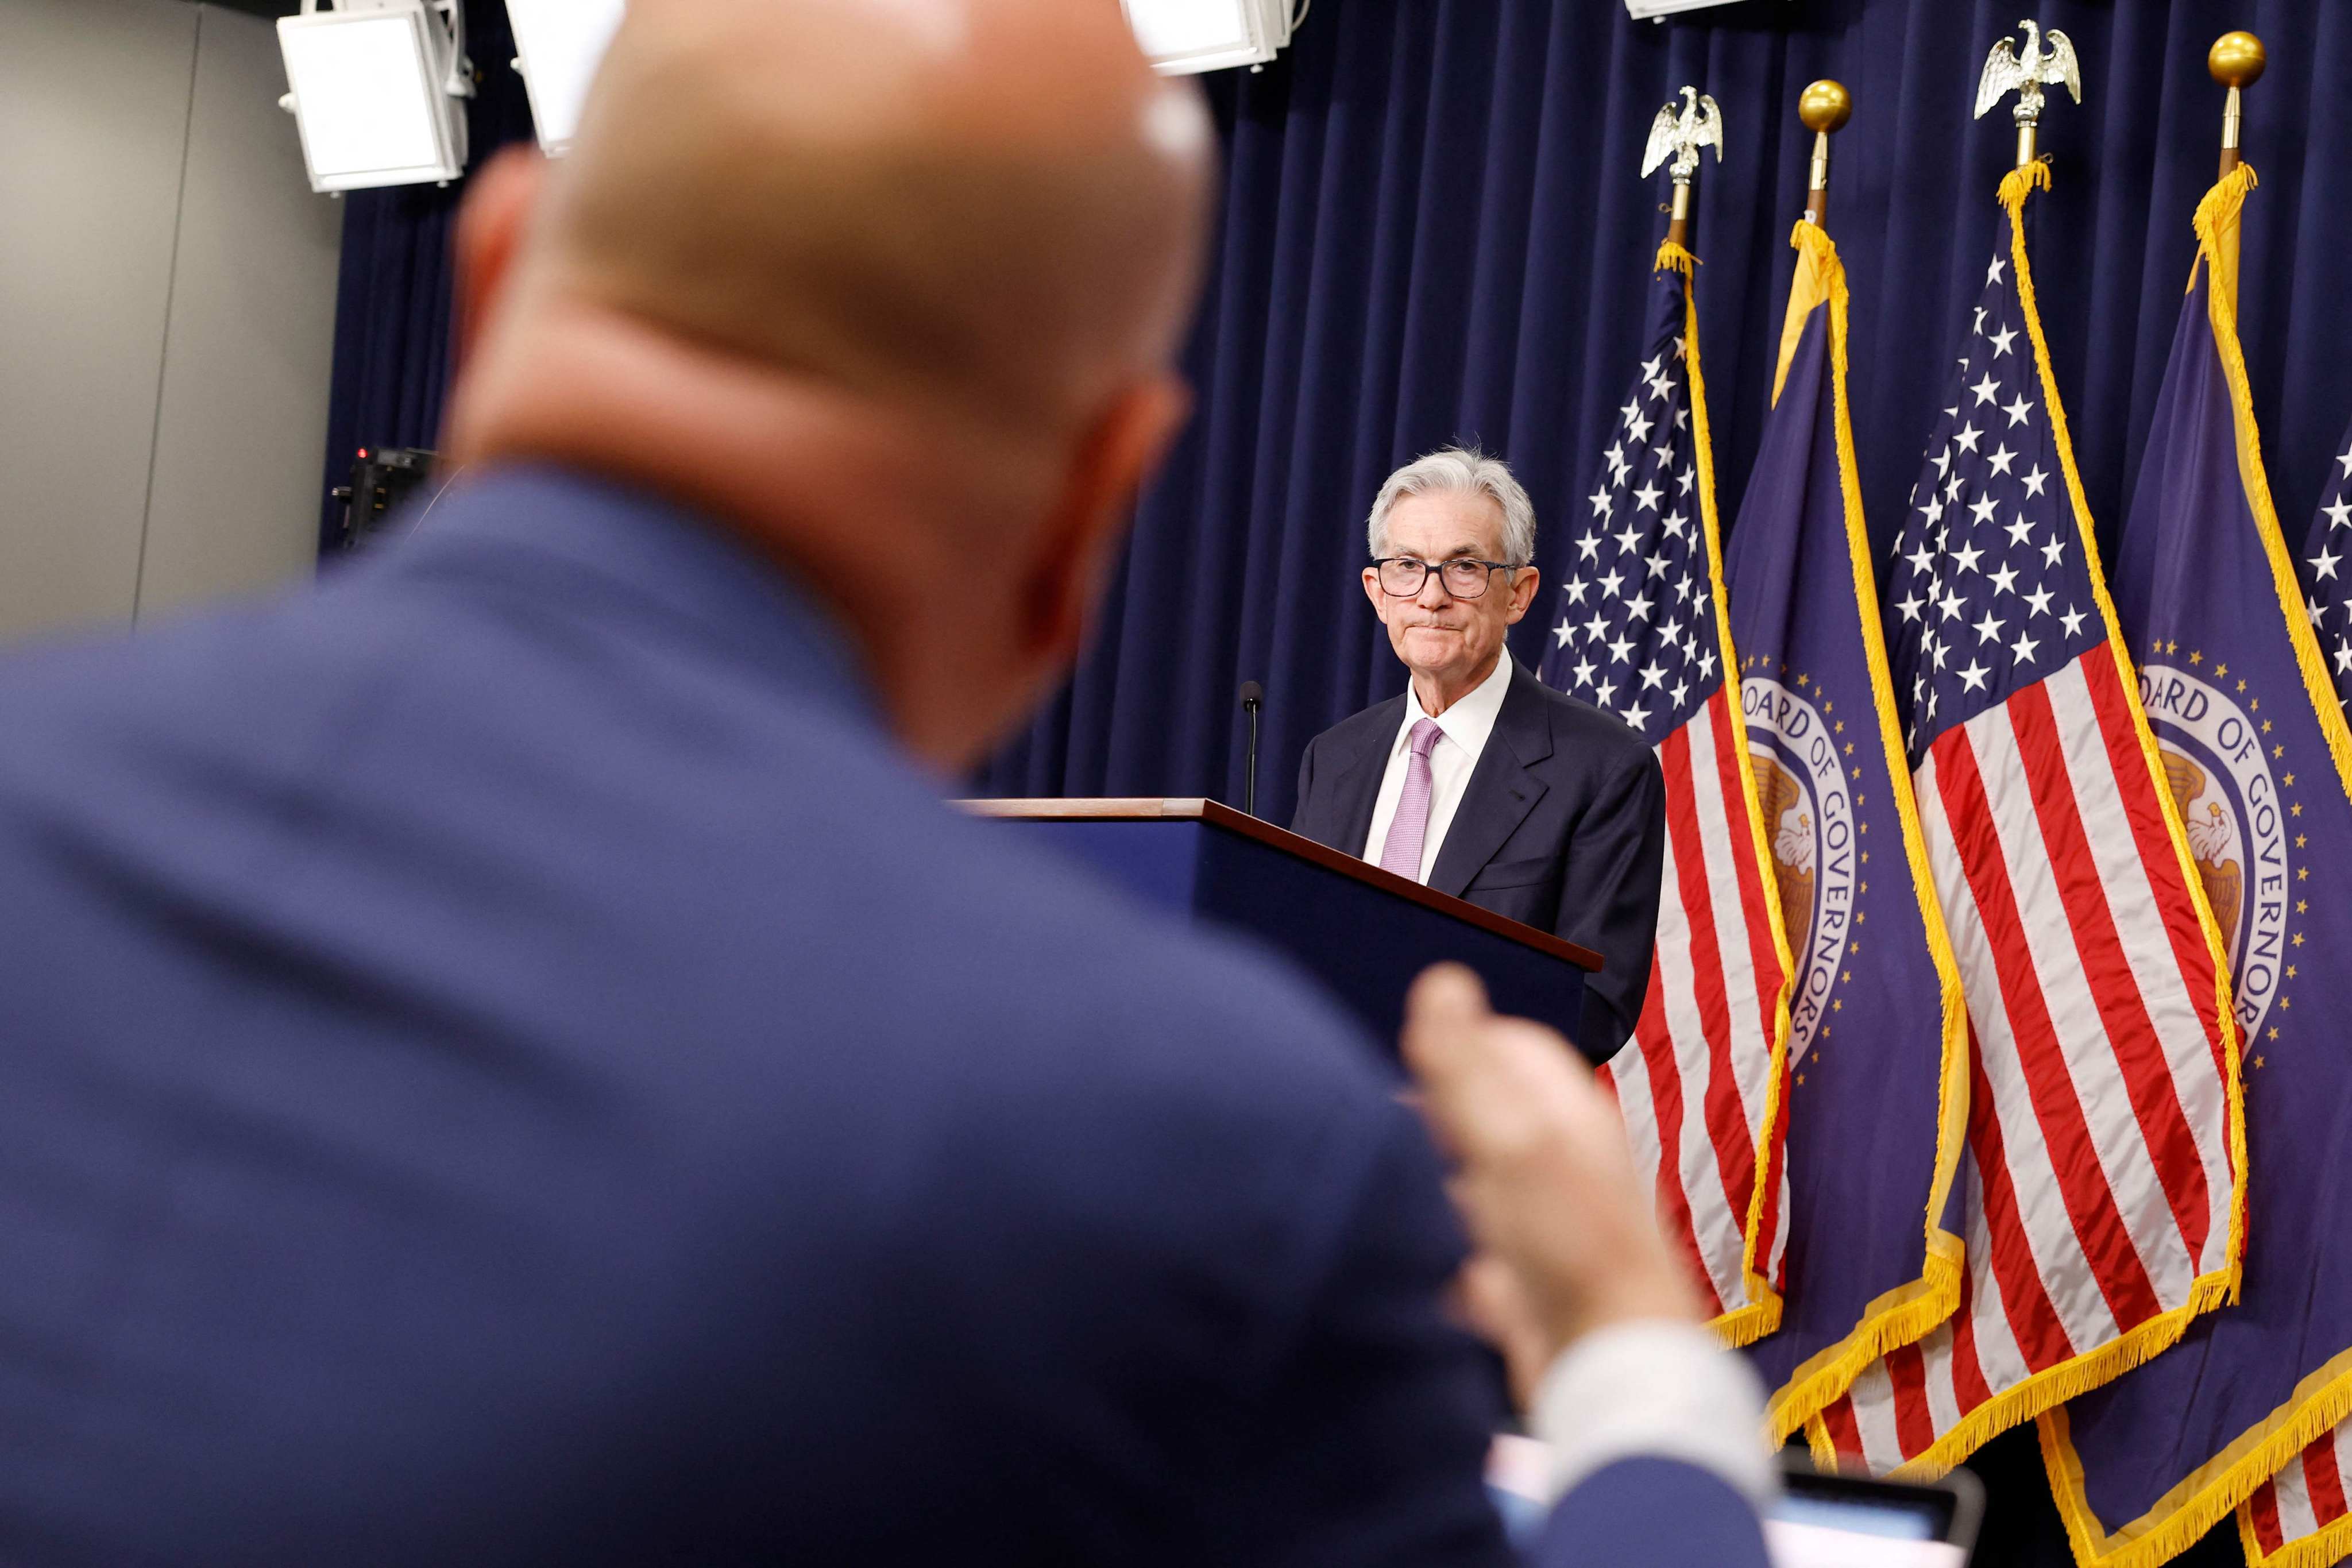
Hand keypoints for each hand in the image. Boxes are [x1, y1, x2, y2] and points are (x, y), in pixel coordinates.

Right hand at [1402, 964, 1701, 1404]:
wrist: (1613, 1370)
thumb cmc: (1572, 1247)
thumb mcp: (1509, 1140)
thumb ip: (1467, 1066)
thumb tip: (1442, 980)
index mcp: (1570, 1116)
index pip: (1514, 1049)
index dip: (1461, 1042)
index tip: (1405, 1056)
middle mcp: (1566, 1167)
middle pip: (1492, 1119)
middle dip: (1436, 1117)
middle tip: (1379, 1127)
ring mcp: (1551, 1231)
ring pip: (1481, 1191)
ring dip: (1438, 1191)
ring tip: (1386, 1196)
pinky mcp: (1534, 1291)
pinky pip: (1479, 1263)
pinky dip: (1451, 1264)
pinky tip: (1426, 1275)